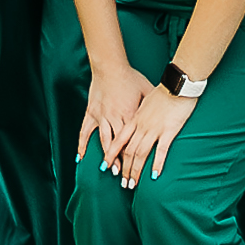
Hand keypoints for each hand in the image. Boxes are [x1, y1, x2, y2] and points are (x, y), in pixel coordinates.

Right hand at [80, 59, 155, 176]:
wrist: (111, 67)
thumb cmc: (131, 78)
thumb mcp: (147, 91)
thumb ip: (152, 105)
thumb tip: (164, 113)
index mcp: (131, 115)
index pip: (134, 141)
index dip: (136, 156)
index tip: (139, 169)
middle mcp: (116, 118)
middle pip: (120, 146)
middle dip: (122, 163)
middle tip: (125, 177)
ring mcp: (102, 117)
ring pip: (105, 142)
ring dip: (107, 157)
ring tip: (109, 171)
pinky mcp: (92, 113)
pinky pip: (85, 132)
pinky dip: (82, 145)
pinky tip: (80, 158)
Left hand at [112, 83, 197, 189]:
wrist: (177, 84)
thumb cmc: (163, 91)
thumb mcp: (146, 101)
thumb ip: (140, 113)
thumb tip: (137, 120)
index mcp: (135, 119)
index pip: (119, 140)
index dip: (111, 155)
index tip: (106, 167)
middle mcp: (141, 126)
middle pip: (128, 151)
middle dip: (124, 170)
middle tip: (123, 184)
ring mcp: (154, 129)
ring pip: (141, 154)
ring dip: (135, 171)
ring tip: (133, 184)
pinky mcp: (168, 131)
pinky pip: (160, 151)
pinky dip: (156, 164)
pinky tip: (154, 176)